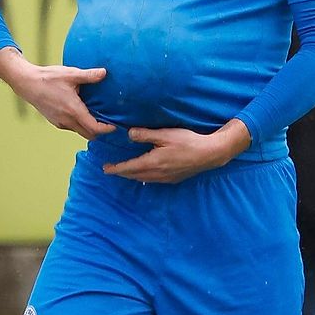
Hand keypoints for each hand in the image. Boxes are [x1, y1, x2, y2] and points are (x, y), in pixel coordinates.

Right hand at [0, 47, 115, 139]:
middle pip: (89, 135)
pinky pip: (71, 127)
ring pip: (80, 132)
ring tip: (96, 116)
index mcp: (73, 110)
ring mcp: (60, 123)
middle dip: (100, 132)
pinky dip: (79, 124)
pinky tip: (82, 112)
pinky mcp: (55, 121)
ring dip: (89, 128)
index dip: (107, 129)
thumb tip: (104, 73)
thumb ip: (89, 75)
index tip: (114, 126)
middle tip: (108, 122)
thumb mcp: (71, 74)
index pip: (94, 128)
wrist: (27, 83)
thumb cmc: (48, 78)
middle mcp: (67, 120)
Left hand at [103, 119, 251, 182]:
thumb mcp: (164, 134)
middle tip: (111, 170)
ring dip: (132, 176)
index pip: (128, 167)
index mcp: (152, 162)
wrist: (209, 154)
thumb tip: (129, 134)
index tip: (105, 168)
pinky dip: (144, 177)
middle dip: (122, 173)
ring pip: (143, 179)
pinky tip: (145, 174)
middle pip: (134, 175)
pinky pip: (153, 180)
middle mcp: (156, 174)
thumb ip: (145, 135)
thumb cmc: (187, 142)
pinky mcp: (173, 179)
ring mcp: (165, 178)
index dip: (116, 168)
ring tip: (125, 172)